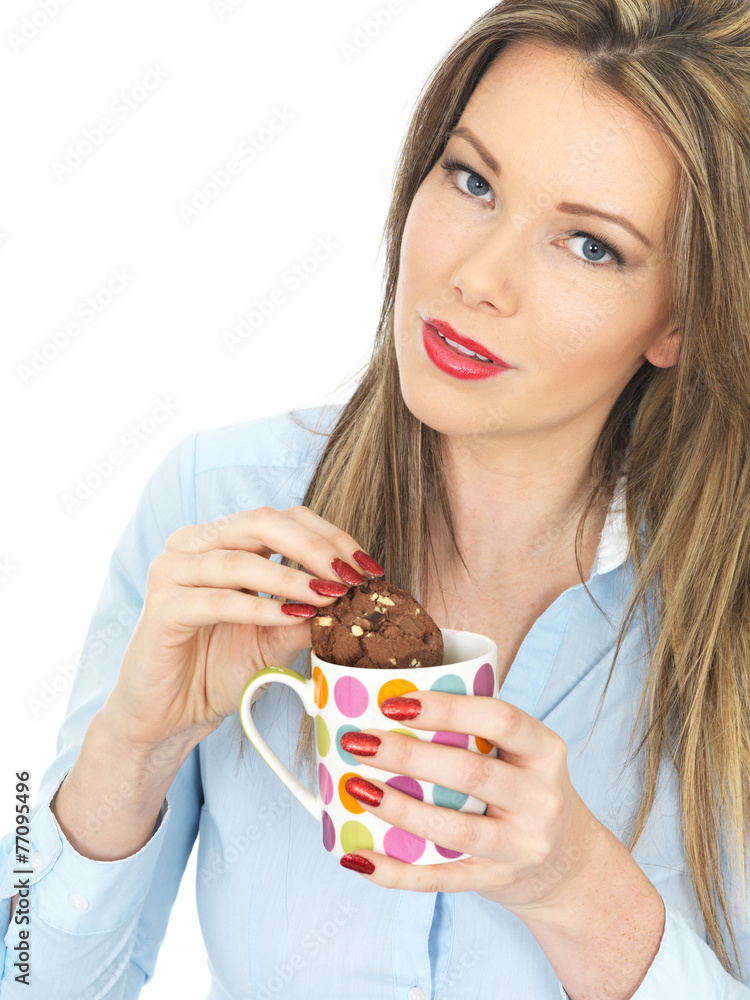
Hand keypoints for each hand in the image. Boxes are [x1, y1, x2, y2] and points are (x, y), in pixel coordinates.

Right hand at [106, 505, 382, 749]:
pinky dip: (259, 607)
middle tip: (351, 574)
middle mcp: (194, 544)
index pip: (284, 519)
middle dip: (314, 547)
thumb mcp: (277, 637)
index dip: (329, 536)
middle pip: (262, 523)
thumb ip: (309, 611)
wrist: (171, 715)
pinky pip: (217, 600)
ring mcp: (172, 572)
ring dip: (291, 578)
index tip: (366, 565)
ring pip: (240, 560)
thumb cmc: (219, 668)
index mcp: (222, 539)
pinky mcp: (161, 608)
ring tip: (329, 596)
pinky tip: (292, 618)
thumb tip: (358, 597)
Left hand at [337, 690, 603, 913]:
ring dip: (399, 809)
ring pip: (454, 829)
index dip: (446, 709)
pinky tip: (358, 857)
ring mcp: (521, 845)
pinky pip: (440, 878)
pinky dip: (396, 871)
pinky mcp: (496, 880)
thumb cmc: (524, 789)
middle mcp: (540, 799)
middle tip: (359, 741)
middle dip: (408, 755)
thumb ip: (477, 730)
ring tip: (356, 788)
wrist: (567, 865)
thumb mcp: (523, 753)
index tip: (394, 702)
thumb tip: (390, 700)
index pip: (500, 720)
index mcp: (545, 751)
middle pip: (471, 773)